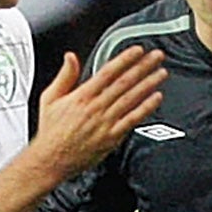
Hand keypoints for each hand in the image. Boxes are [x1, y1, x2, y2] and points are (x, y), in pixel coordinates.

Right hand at [32, 46, 166, 177]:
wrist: (52, 160)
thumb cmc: (51, 132)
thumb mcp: (50, 98)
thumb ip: (64, 76)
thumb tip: (70, 57)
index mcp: (82, 96)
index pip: (108, 72)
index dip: (125, 59)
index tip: (138, 51)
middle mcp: (96, 107)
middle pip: (124, 82)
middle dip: (143, 67)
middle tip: (157, 56)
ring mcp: (106, 122)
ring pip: (131, 98)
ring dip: (148, 84)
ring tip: (161, 73)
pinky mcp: (112, 137)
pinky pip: (132, 120)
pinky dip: (146, 108)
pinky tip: (156, 98)